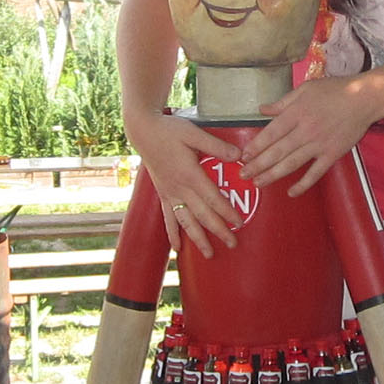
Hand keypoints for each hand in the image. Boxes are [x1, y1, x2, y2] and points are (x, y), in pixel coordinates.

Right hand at [130, 107, 245, 256]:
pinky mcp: (163, 194)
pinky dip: (172, 234)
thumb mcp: (193, 133)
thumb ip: (216, 145)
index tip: (239, 223)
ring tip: (209, 254)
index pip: (212, 198)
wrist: (143, 131)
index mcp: (189, 174)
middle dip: (218, 230)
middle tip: (233, 243)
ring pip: (186, 221)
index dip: (226, 212)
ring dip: (197, 239)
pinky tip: (177, 248)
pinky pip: (168, 218)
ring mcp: (169, 193)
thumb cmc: (169, 130)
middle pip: (202, 214)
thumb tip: (238, 155)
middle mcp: (179, 188)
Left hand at [245, 68, 383, 196]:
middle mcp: (305, 130)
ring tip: (258, 183)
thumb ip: (283, 102)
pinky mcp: (333, 154)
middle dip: (258, 165)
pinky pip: (316, 173)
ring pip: (292, 163)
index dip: (256, 146)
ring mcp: (319, 144)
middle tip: (243, 175)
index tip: (244, 156)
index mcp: (297, 113)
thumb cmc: (335, 90)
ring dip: (273, 175)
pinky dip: (303, 184)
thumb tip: (262, 109)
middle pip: (277, 151)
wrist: (364, 98)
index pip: (271, 133)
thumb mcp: (306, 89)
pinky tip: (291, 192)